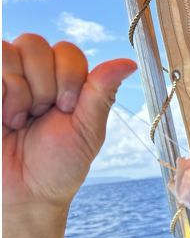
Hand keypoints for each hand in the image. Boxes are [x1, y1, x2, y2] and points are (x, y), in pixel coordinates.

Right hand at [3, 34, 136, 208]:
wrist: (25, 193)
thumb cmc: (59, 165)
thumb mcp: (87, 130)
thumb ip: (101, 94)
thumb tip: (130, 62)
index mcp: (63, 80)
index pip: (66, 50)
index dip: (68, 78)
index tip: (66, 110)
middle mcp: (31, 73)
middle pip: (35, 43)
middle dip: (43, 86)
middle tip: (41, 115)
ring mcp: (4, 78)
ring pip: (9, 50)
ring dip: (19, 91)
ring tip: (20, 119)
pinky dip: (3, 93)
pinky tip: (4, 118)